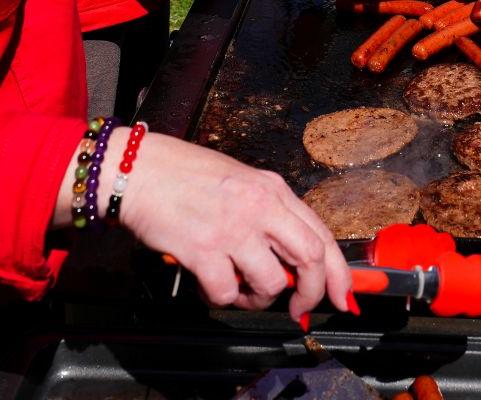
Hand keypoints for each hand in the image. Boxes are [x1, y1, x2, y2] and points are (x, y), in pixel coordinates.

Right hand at [111, 131, 352, 318]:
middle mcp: (259, 206)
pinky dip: (220, 298)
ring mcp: (232, 228)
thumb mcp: (239, 182)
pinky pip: (226, 293)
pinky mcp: (203, 249)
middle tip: (297, 309)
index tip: (345, 297)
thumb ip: (268, 215)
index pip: (321, 235)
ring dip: (257, 299)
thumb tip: (290, 259)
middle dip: (309, 294)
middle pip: (309, 260)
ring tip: (238, 289)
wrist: (136, 170)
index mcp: (272, 189)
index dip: (340, 273)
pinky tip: (207, 283)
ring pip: (269, 284)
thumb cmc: (181, 174)